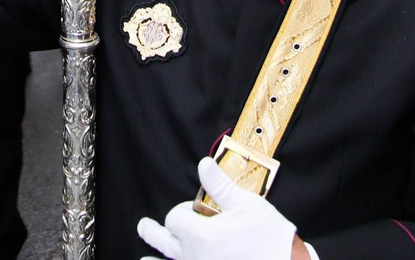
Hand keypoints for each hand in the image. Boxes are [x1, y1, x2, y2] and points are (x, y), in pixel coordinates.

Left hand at [136, 157, 300, 259]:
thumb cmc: (270, 240)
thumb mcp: (247, 206)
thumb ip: (220, 186)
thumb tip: (203, 164)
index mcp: (201, 236)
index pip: (175, 218)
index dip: (182, 210)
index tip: (195, 210)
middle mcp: (194, 258)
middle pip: (163, 242)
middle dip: (152, 232)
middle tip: (143, 226)